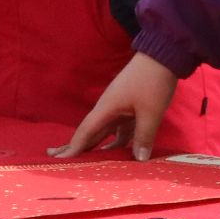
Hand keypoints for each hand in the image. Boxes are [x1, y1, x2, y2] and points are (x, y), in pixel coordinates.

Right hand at [61, 54, 177, 158]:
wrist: (163, 55)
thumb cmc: (152, 82)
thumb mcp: (151, 112)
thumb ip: (144, 136)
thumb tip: (139, 160)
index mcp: (106, 108)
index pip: (85, 132)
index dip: (73, 147)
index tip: (60, 160)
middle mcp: (108, 109)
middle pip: (89, 132)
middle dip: (74, 146)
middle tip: (56, 159)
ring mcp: (119, 108)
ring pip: (104, 132)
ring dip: (95, 146)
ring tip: (85, 162)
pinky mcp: (130, 108)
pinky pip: (119, 129)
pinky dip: (116, 141)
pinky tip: (116, 154)